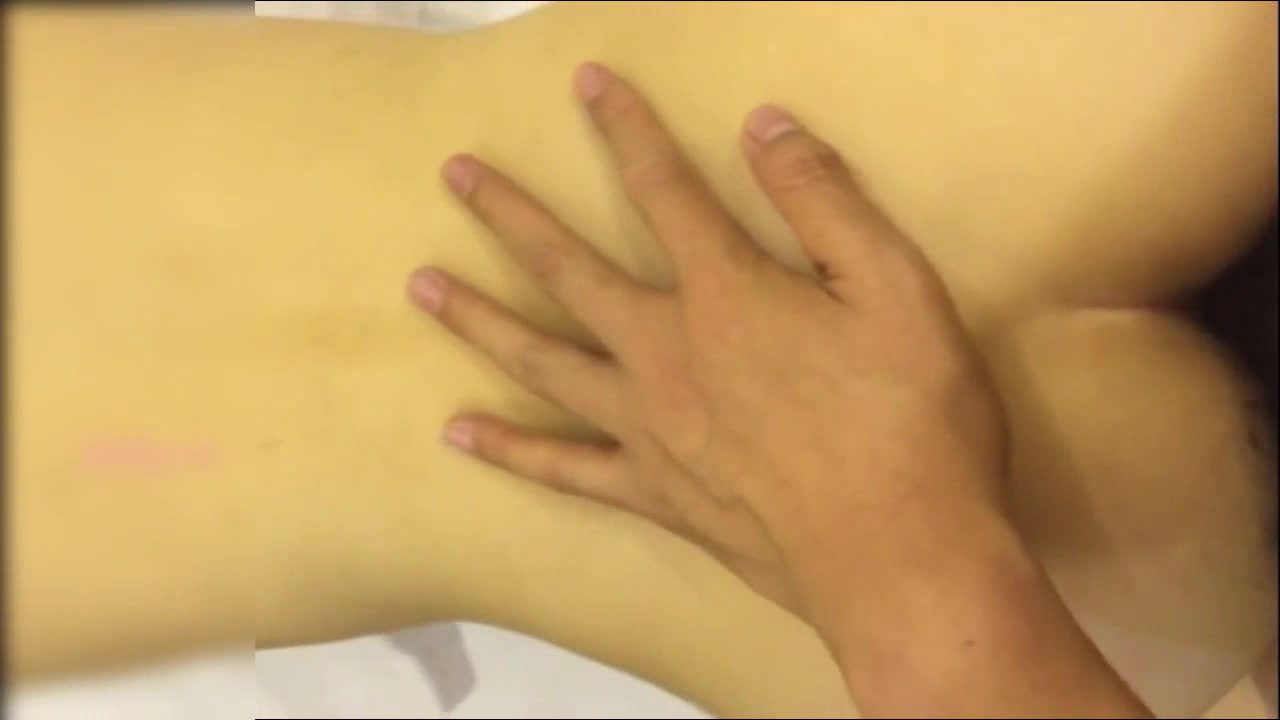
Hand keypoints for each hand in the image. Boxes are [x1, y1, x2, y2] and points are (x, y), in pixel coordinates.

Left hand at [408, 62, 1009, 632]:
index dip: (625, 128)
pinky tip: (459, 433)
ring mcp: (649, 426)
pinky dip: (509, 450)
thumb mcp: (896, 289)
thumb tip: (764, 127)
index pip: (662, 188)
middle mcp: (666, 353)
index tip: (586, 84)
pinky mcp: (654, 492)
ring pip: (540, 359)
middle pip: (568, 268)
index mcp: (725, 294)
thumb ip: (824, 201)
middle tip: (455, 175)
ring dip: (478, 317)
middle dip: (509, 214)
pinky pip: (563, 467)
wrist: (900, 560)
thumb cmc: (911, 422)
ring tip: (421, 287)